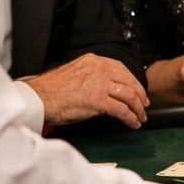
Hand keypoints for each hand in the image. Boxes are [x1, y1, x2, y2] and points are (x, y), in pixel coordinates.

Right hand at [24, 54, 147, 127]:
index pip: (121, 69)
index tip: (137, 89)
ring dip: (138, 108)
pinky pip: (122, 110)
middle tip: (144, 104)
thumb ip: (91, 76)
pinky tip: (133, 123)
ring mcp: (100, 84)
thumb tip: (103, 87)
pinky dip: (131, 118)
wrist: (40, 97)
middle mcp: (100, 69)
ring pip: (129, 95)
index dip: (133, 81)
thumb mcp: (75, 72)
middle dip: (140, 95)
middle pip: (129, 81)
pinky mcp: (99, 100)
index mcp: (94, 61)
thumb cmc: (52, 89)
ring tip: (140, 116)